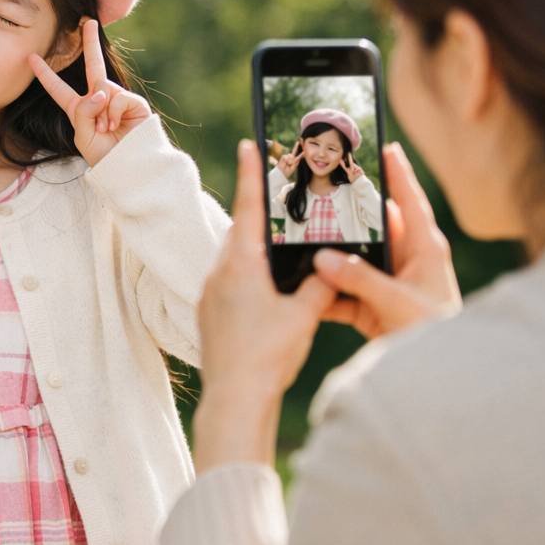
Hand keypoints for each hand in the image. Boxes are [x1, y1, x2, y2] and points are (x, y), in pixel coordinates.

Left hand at [28, 19, 151, 165]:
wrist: (128, 167)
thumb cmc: (104, 157)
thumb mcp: (83, 136)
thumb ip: (83, 112)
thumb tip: (101, 91)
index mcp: (80, 110)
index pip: (58, 89)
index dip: (45, 74)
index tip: (31, 57)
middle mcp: (99, 100)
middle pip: (93, 66)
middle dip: (90, 43)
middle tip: (88, 22)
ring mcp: (117, 99)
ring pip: (101, 89)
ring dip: (101, 113)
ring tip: (107, 130)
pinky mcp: (134, 102)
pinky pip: (116, 97)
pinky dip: (113, 113)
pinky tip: (117, 126)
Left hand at [192, 140, 336, 469]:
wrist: (235, 399)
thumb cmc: (268, 356)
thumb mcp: (304, 316)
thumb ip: (321, 285)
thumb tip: (334, 266)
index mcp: (242, 265)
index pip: (248, 208)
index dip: (251, 174)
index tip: (248, 145)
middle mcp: (220, 274)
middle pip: (242, 235)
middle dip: (261, 219)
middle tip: (279, 201)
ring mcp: (211, 295)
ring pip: (236, 261)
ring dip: (256, 254)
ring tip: (282, 253)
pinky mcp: (209, 315)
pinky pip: (230, 285)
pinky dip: (249, 280)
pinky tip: (268, 296)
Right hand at [314, 143, 460, 338]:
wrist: (438, 375)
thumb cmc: (432, 334)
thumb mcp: (398, 303)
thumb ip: (360, 279)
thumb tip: (323, 258)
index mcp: (425, 250)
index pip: (409, 202)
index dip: (399, 174)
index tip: (387, 146)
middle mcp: (405, 261)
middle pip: (372, 227)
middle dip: (346, 213)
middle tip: (322, 188)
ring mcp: (387, 283)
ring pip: (352, 259)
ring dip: (329, 256)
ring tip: (301, 236)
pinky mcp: (371, 306)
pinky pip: (342, 291)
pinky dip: (324, 291)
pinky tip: (302, 285)